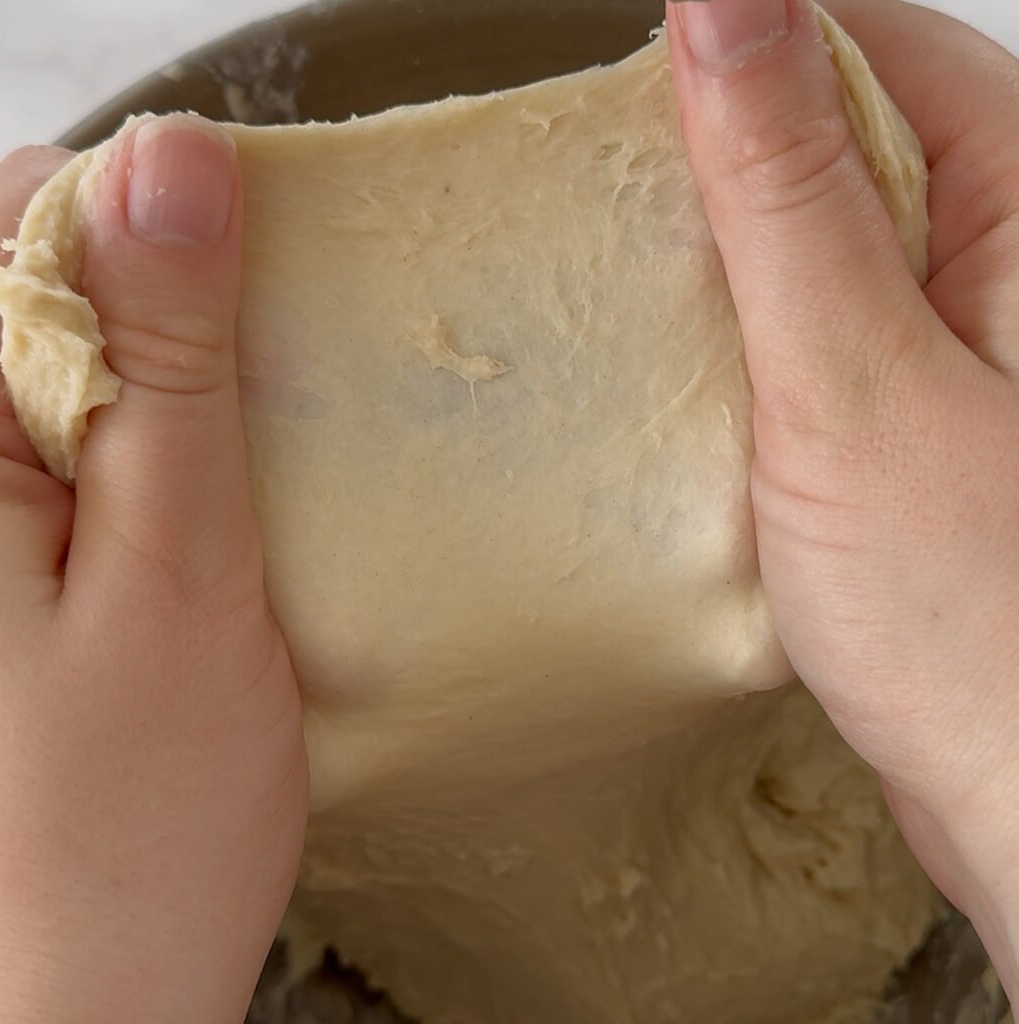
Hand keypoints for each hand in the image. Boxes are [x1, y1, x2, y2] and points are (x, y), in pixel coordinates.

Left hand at [0, 118, 307, 1022]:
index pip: (20, 217)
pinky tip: (203, 510)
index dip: (150, 227)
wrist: (80, 1004)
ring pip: (69, 360)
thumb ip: (171, 368)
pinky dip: (155, 445)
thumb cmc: (124, 826)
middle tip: (248, 420)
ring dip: (170, 386)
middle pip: (38, 282)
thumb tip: (176, 166)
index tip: (252, 300)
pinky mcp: (1, 559)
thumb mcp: (181, 571)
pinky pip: (75, 440)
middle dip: (164, 314)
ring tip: (233, 478)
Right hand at [667, 0, 1018, 1003]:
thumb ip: (786, 193)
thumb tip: (724, 10)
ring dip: (722, 243)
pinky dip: (739, 318)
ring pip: (818, 223)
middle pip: (841, 125)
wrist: (1007, 782)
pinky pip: (812, 311)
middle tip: (613, 200)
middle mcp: (1001, 251)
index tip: (630, 86)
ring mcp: (951, 326)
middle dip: (718, 152)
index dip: (745, 44)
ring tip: (636, 279)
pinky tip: (686, 353)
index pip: (871, 42)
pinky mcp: (907, 394)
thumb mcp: (849, 382)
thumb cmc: (973, 619)